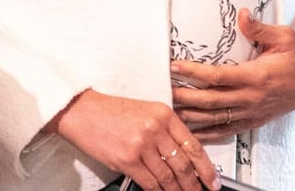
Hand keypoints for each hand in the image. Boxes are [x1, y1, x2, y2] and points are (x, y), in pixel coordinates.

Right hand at [51, 88, 217, 190]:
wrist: (81, 111)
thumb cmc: (110, 111)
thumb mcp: (144, 112)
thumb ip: (165, 130)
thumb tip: (181, 156)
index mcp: (163, 114)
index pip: (193, 145)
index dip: (206, 167)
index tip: (212, 180)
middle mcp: (155, 128)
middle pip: (184, 164)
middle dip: (195, 184)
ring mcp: (142, 145)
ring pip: (169, 177)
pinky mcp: (127, 160)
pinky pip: (151, 183)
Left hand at [171, 10, 294, 137]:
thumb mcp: (284, 36)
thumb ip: (259, 28)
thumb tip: (241, 14)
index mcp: (256, 76)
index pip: (217, 76)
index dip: (193, 72)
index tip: (174, 66)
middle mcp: (252, 98)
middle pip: (210, 101)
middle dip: (184, 96)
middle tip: (163, 89)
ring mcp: (252, 113)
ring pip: (215, 120)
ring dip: (190, 116)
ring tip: (169, 111)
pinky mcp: (253, 121)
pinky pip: (226, 131)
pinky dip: (206, 133)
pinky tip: (191, 131)